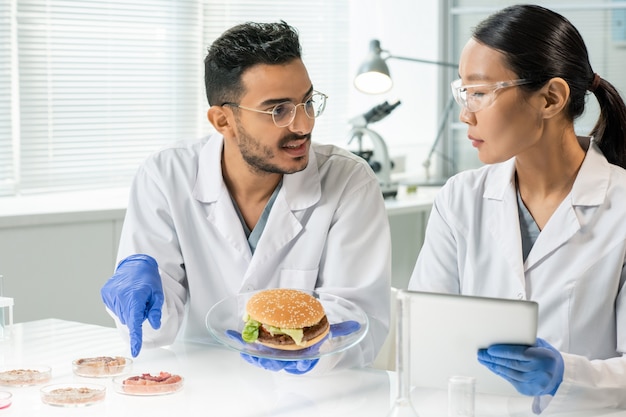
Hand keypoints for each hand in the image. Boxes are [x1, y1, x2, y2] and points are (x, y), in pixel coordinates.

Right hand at [100, 254, 163, 356]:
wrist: (134, 264)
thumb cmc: (149, 279)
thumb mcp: (157, 294)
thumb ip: (155, 310)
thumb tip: (154, 325)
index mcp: (134, 298)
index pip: (135, 323)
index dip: (136, 338)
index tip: (135, 351)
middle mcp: (120, 297)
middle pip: (129, 320)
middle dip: (137, 316)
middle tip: (144, 303)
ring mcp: (110, 295)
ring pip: (122, 315)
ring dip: (129, 311)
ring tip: (135, 297)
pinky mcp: (105, 294)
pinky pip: (115, 308)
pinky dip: (122, 306)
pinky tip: (126, 296)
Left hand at [227, 321, 360, 373]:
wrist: (300, 339)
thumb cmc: (312, 337)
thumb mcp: (327, 331)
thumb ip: (341, 329)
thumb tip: (357, 325)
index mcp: (303, 356)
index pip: (303, 364)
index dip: (301, 365)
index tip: (300, 364)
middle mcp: (288, 358)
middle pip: (280, 364)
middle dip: (272, 362)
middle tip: (267, 360)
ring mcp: (274, 355)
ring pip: (263, 359)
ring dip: (253, 355)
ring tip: (247, 350)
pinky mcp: (262, 350)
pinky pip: (250, 350)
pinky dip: (241, 344)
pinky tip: (232, 336)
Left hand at [477, 338, 563, 395]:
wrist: (559, 376)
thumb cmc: (547, 356)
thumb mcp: (541, 345)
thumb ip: (525, 342)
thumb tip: (502, 337)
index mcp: (544, 357)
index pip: (520, 354)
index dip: (503, 352)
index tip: (490, 349)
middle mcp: (541, 372)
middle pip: (512, 364)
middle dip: (493, 358)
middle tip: (481, 353)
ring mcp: (535, 383)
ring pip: (509, 373)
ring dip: (494, 366)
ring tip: (483, 359)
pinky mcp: (529, 390)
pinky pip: (510, 380)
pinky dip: (500, 372)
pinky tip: (493, 367)